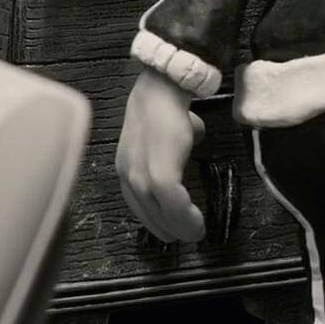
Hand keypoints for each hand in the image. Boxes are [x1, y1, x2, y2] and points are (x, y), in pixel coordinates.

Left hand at [116, 65, 206, 241]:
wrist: (164, 88)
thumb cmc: (165, 108)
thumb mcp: (162, 135)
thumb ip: (170, 146)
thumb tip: (192, 139)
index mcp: (127, 167)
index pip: (139, 205)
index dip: (157, 220)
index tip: (174, 228)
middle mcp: (129, 174)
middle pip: (149, 214)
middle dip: (170, 229)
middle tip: (191, 235)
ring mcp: (141, 175)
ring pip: (161, 213)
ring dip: (181, 227)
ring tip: (196, 232)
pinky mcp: (159, 173)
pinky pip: (172, 203)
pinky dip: (185, 216)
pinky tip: (197, 221)